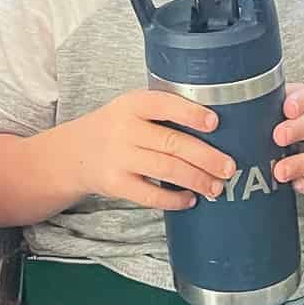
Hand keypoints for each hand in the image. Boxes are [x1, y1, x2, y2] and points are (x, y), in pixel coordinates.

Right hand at [64, 89, 235, 211]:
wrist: (75, 152)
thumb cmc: (116, 128)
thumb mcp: (131, 109)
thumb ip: (164, 112)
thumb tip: (217, 129)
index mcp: (132, 104)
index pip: (163, 105)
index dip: (190, 113)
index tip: (215, 123)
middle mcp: (124, 130)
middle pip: (171, 143)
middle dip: (205, 157)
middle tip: (229, 167)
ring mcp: (118, 158)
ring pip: (166, 170)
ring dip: (196, 180)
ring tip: (216, 186)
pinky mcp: (115, 184)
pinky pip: (150, 196)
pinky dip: (174, 200)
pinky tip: (190, 199)